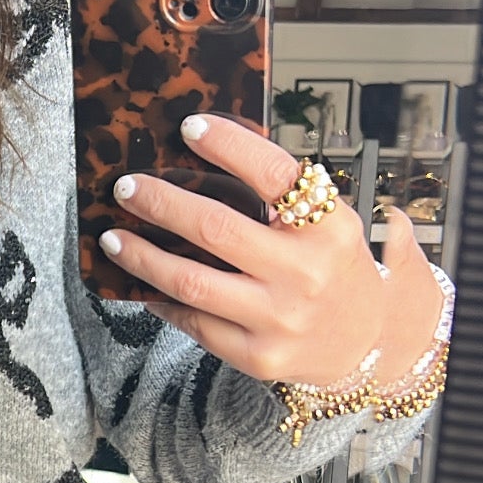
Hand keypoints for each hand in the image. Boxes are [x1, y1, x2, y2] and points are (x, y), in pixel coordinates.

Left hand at [100, 114, 439, 387]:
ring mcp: (280, 318)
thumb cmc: (336, 271)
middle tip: (127, 187)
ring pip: (191, 281)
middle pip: (216, 228)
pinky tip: (143, 284)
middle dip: (161, 203)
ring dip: (142, 257)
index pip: (274, 175)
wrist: (368, 343)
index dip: (229, 146)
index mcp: (329, 228)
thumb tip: (210, 155)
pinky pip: (195, 323)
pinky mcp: (259, 355)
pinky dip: (162, 300)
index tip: (190, 127)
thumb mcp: (330, 225)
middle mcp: (305, 273)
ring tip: (114, 238)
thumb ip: (284, 197)